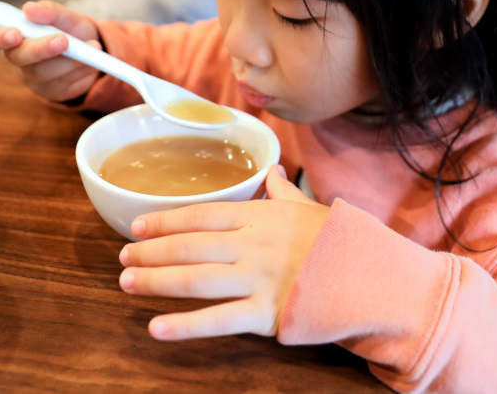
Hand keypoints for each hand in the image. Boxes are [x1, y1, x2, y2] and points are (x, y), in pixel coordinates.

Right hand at [0, 0, 102, 104]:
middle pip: (19, 58)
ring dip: (69, 60)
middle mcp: (16, 58)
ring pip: (44, 73)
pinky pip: (62, 85)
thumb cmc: (68, 29)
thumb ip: (49, 11)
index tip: (15, 32)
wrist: (91, 51)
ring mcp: (31, 78)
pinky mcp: (50, 92)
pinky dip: (81, 71)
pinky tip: (92, 61)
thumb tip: (29, 8)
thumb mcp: (64, 16)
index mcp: (11, 35)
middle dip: (41, 49)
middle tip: (63, 40)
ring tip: (93, 47)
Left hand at [118, 166, 329, 339]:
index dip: (165, 220)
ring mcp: (257, 279)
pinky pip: (216, 320)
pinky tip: (155, 327)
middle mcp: (252, 244)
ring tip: (126, 284)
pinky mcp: (265, 314)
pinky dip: (183, 325)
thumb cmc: (341, 241)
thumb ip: (283, 192)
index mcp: (260, 216)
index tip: (137, 226)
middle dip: (151, 252)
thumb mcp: (309, 208)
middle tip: (123, 258)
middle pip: (189, 246)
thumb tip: (272, 170)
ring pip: (194, 279)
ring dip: (155, 281)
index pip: (201, 214)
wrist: (373, 277)